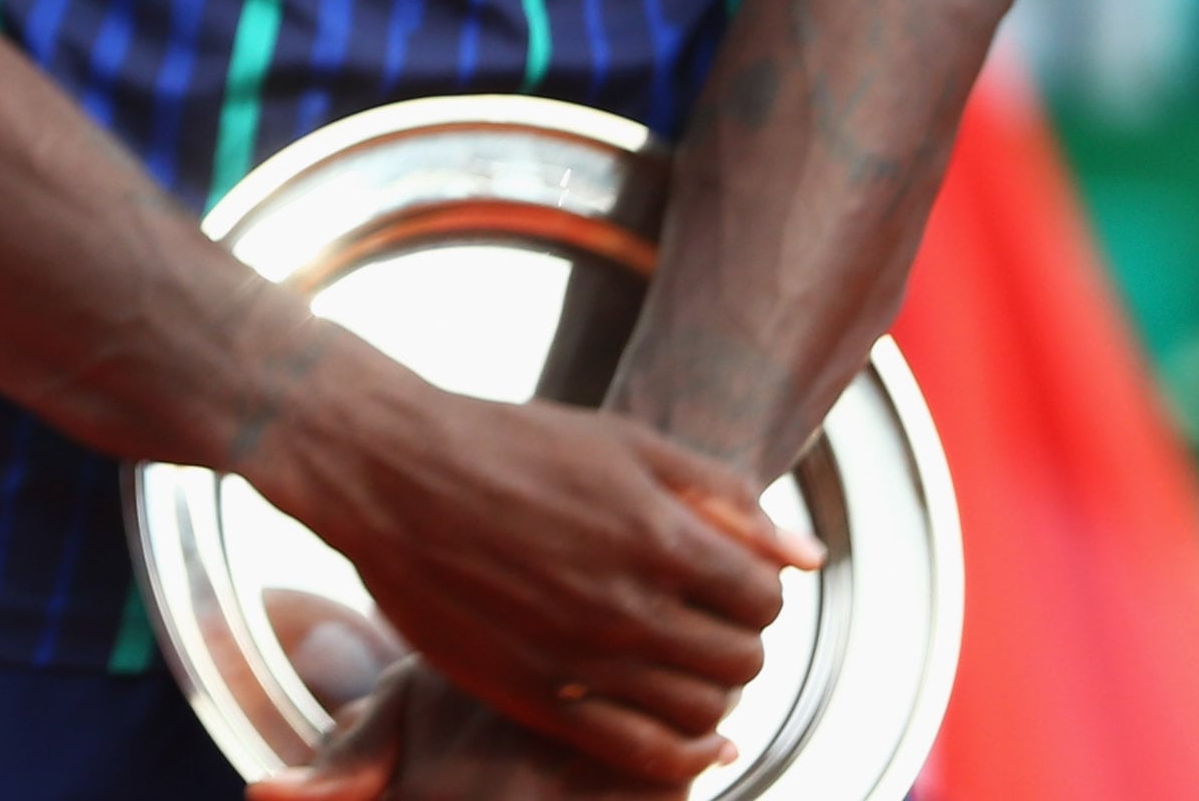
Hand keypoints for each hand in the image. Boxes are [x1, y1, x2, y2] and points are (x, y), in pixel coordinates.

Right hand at [248, 370, 809, 783]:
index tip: (725, 582)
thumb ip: (723, 494)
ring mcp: (581, 657)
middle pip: (742, 660)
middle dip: (736, 640)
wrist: (389, 470)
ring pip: (701, 711)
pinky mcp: (536, 694)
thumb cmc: (508, 444)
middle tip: (701, 622)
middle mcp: (627, 604)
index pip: (764, 598)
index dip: (756, 591)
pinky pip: (639, 754)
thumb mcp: (623, 442)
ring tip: (679, 663)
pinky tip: (689, 739)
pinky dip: (681, 756)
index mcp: (658, 535)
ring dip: (710, 693)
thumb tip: (809, 557)